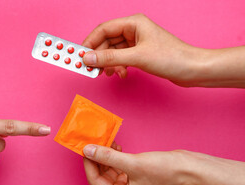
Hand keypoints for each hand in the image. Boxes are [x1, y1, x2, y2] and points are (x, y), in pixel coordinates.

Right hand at [82, 14, 205, 86]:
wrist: (191, 69)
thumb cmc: (171, 57)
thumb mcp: (136, 57)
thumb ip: (110, 58)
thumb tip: (88, 58)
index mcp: (133, 23)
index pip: (103, 29)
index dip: (89, 42)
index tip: (79, 55)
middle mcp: (134, 30)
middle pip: (106, 41)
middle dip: (98, 56)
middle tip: (91, 69)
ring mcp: (136, 42)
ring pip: (112, 51)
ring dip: (108, 63)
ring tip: (107, 74)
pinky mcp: (140, 53)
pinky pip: (120, 58)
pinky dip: (117, 66)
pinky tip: (120, 74)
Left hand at [83, 142, 244, 184]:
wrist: (186, 167)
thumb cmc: (163, 170)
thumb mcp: (131, 162)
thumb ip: (107, 156)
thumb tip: (87, 150)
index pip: (95, 180)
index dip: (88, 163)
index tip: (84, 147)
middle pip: (100, 175)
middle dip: (96, 158)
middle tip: (92, 141)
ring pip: (107, 169)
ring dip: (105, 155)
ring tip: (105, 140)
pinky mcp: (132, 176)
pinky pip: (116, 165)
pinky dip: (113, 155)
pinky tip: (114, 145)